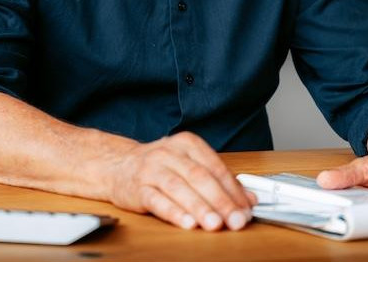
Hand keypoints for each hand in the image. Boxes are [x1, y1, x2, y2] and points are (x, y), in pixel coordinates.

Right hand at [103, 132, 256, 230]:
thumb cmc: (160, 167)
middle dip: (221, 201)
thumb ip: (219, 181)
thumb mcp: (190, 165)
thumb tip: (250, 200)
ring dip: (199, 208)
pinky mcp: (138, 188)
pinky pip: (157, 200)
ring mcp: (152, 170)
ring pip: (179, 188)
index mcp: (187, 144)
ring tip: (215, 224)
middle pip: (200, 177)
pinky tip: (187, 223)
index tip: (247, 209)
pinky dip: (173, 212)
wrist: (118, 165)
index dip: (233, 190)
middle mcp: (169, 154)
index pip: (215, 167)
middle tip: (236, 220)